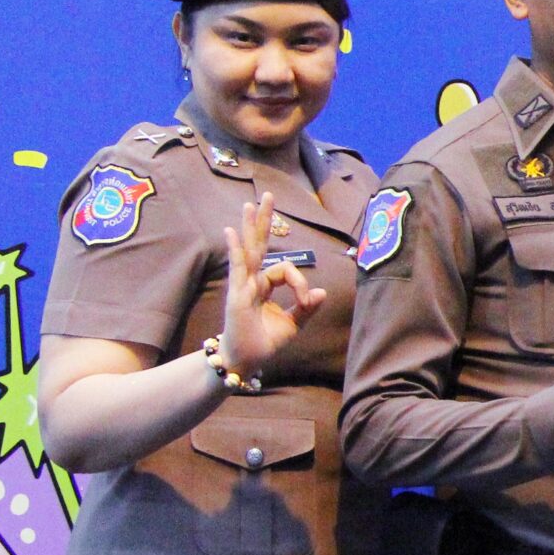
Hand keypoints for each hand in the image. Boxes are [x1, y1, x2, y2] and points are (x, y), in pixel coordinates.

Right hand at [218, 194, 326, 376]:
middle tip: (268, 194)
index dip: (300, 283)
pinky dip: (236, 249)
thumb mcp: (292, 324)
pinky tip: (231, 231)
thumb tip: (322, 292)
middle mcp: (253, 280)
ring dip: (251, 226)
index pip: (286, 269)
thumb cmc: (264, 341)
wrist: (246, 360)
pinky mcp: (237, 295)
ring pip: (249, 250)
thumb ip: (306, 308)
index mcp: (266, 285)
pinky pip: (238, 268)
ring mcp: (243, 285)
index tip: (305, 301)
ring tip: (251, 203)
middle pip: (260, 244)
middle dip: (265, 220)